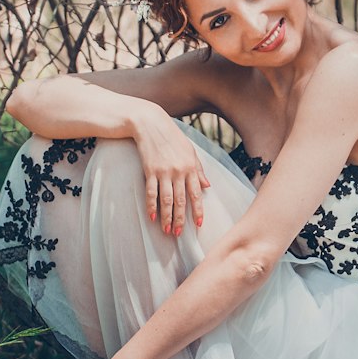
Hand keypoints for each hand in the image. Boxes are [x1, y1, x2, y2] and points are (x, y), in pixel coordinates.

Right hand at [133, 109, 210, 235]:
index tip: (199, 225)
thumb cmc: (173, 138)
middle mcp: (179, 172)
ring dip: (167, 217)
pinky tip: (152, 217)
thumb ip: (199, 170)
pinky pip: (151, 192)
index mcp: (190, 168)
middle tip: (179, 234)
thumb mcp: (190, 151)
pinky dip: (151, 206)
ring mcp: (164, 172)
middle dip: (181, 219)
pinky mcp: (150, 171)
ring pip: (166, 200)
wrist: (151, 124)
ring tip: (167, 230)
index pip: (196, 194)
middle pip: (181, 201)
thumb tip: (207, 187)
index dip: (197, 211)